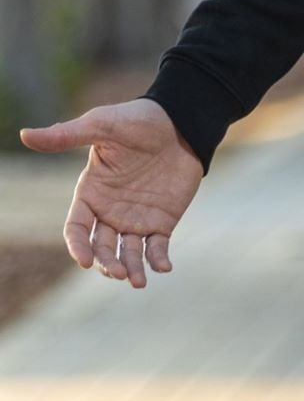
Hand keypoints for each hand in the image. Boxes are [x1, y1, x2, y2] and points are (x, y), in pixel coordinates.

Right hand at [18, 98, 203, 286]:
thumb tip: (25, 134)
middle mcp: (110, 211)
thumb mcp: (101, 125)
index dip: (78, 246)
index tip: (86, 260)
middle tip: (119, 272)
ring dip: (130, 268)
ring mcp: (136, 218)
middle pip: (101, 247)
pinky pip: (157, 246)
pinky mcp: (162, 220)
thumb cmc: (137, 120)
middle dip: (107, 263)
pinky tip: (164, 267)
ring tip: (138, 280)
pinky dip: (158, 259)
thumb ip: (66, 136)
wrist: (181, 120)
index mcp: (90, 194)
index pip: (76, 229)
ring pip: (127, 252)